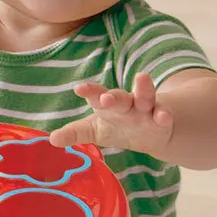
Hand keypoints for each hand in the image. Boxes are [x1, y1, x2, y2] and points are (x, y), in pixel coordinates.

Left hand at [49, 73, 173, 156]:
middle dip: (113, 95)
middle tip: (105, 97)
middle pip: (119, 97)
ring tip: (142, 77)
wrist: (149, 133)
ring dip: (144, 88)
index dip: (89, 91)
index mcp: (106, 105)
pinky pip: (163, 115)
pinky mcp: (161, 119)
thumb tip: (52, 139)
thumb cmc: (116, 127)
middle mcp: (125, 103)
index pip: (96, 96)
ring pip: (145, 97)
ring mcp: (145, 109)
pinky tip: (164, 116)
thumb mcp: (94, 131)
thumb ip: (74, 133)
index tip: (78, 88)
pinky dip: (164, 115)